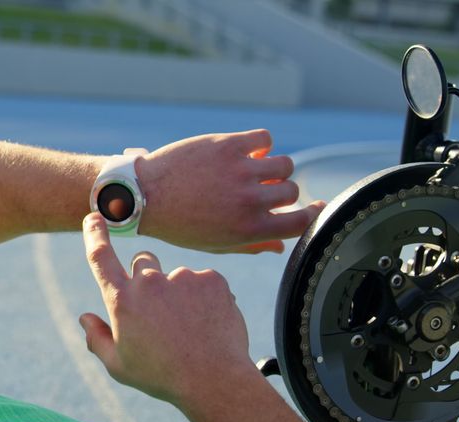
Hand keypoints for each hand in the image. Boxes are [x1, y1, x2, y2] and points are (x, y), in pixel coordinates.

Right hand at [78, 213, 257, 407]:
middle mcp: (149, 282)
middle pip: (142, 260)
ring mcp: (183, 277)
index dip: (95, 234)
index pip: (100, 257)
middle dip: (146, 276)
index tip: (94, 217)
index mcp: (122, 300)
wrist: (214, 381)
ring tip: (190, 327)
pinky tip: (208, 323)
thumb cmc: (161, 377)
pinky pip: (204, 282)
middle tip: (159, 310)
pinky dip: (205, 298)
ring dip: (179, 293)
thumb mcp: (119, 366)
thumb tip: (85, 318)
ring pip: (176, 276)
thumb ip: (97, 339)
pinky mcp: (212, 279)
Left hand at [135, 129, 324, 253]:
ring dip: (273, 167)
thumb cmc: (179, 224)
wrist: (144, 197)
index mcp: (249, 229)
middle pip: (291, 190)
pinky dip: (260, 144)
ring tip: (254, 170)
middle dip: (281, 191)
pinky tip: (245, 151)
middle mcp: (249, 201)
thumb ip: (252, 245)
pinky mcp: (228, 146)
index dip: (312, 213)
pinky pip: (264, 138)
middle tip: (261, 190)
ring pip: (283, 164)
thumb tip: (281, 246)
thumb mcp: (215, 244)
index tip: (315, 205)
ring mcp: (240, 171)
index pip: (302, 221)